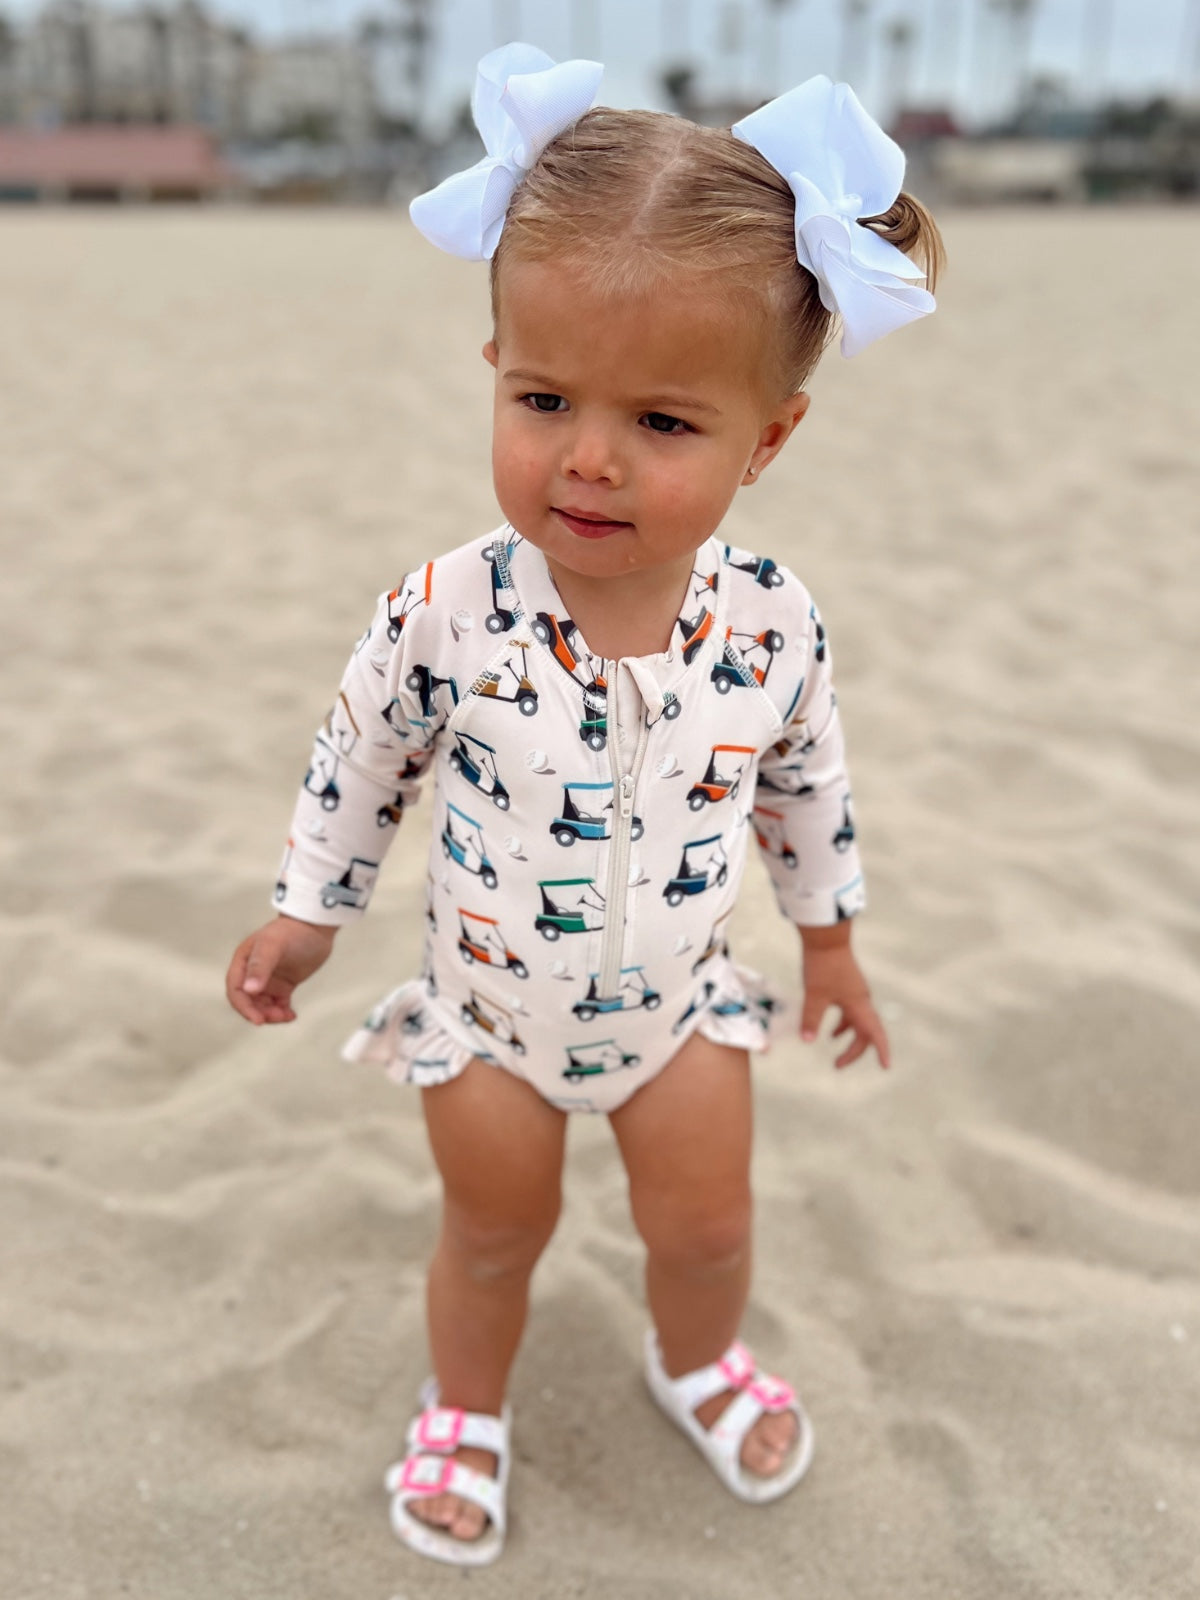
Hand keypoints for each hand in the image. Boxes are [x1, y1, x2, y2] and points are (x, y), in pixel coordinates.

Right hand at [225, 916, 337, 1025]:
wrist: (317, 926)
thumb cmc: (293, 930)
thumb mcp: (273, 945)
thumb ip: (260, 966)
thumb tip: (249, 989)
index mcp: (243, 962)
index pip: (236, 990)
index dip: (244, 1007)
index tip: (258, 1019)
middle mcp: (252, 973)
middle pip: (248, 1002)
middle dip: (259, 1013)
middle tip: (277, 1016)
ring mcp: (268, 980)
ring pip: (262, 1006)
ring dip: (271, 1015)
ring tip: (286, 1015)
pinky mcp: (283, 986)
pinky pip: (277, 1005)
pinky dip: (282, 1013)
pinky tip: (291, 1015)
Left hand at [799, 929, 890, 1069]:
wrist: (826, 938)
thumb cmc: (823, 966)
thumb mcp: (814, 995)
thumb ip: (811, 1019)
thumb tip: (808, 1040)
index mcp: (859, 1005)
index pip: (875, 1034)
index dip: (881, 1051)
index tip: (885, 1066)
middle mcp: (862, 1000)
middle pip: (865, 1032)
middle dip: (853, 1050)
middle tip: (837, 1065)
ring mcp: (855, 992)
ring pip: (857, 1021)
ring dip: (848, 1036)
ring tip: (832, 1045)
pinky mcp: (846, 985)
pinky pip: (849, 1010)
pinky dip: (842, 1022)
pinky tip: (830, 1027)